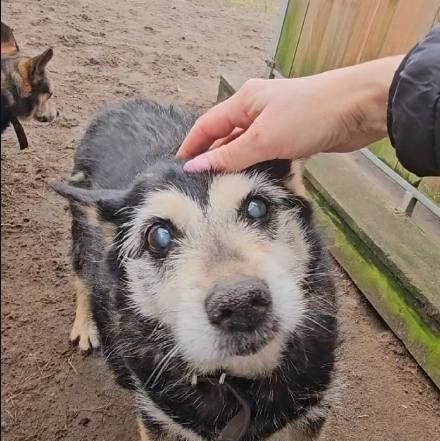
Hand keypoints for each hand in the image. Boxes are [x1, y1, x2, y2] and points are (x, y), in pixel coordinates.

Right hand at [177, 56, 402, 171]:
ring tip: (223, 192)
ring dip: (237, 167)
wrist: (357, 108)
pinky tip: (253, 184)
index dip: (192, 147)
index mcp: (244, 101)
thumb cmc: (308, 115)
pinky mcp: (293, 136)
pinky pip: (266, 154)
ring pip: (247, 148)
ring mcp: (275, 123)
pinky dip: (258, 167)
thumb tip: (195, 167)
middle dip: (213, 160)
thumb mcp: (263, 138)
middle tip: (200, 187)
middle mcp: (256, 110)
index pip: (207, 125)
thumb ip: (229, 156)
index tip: (178, 169)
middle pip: (226, 137)